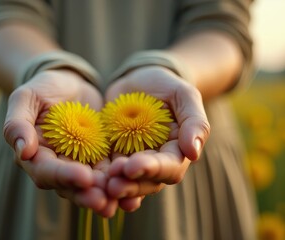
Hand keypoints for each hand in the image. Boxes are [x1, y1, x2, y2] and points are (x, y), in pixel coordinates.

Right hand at [3, 69, 116, 216]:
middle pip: (70, 186)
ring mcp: (80, 164)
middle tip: (105, 201)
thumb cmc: (43, 88)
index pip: (46, 171)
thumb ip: (17, 123)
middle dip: (88, 194)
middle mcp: (57, 166)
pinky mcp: (99, 159)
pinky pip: (110, 172)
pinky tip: (138, 187)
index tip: (83, 177)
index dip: (64, 176)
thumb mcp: (26, 98)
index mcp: (35, 156)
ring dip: (107, 193)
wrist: (69, 83)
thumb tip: (22, 150)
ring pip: (92, 185)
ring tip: (123, 200)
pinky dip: (122, 180)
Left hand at [105, 66, 209, 202]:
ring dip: (116, 187)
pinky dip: (101, 180)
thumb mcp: (183, 95)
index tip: (133, 166)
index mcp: (176, 151)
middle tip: (113, 184)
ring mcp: (133, 162)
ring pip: (127, 182)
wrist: (138, 80)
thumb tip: (194, 153)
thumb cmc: (166, 86)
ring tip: (101, 186)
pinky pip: (107, 173)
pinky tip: (90, 183)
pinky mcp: (113, 157)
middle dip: (130, 184)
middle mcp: (156, 163)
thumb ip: (194, 121)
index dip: (153, 169)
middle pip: (147, 181)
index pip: (170, 167)